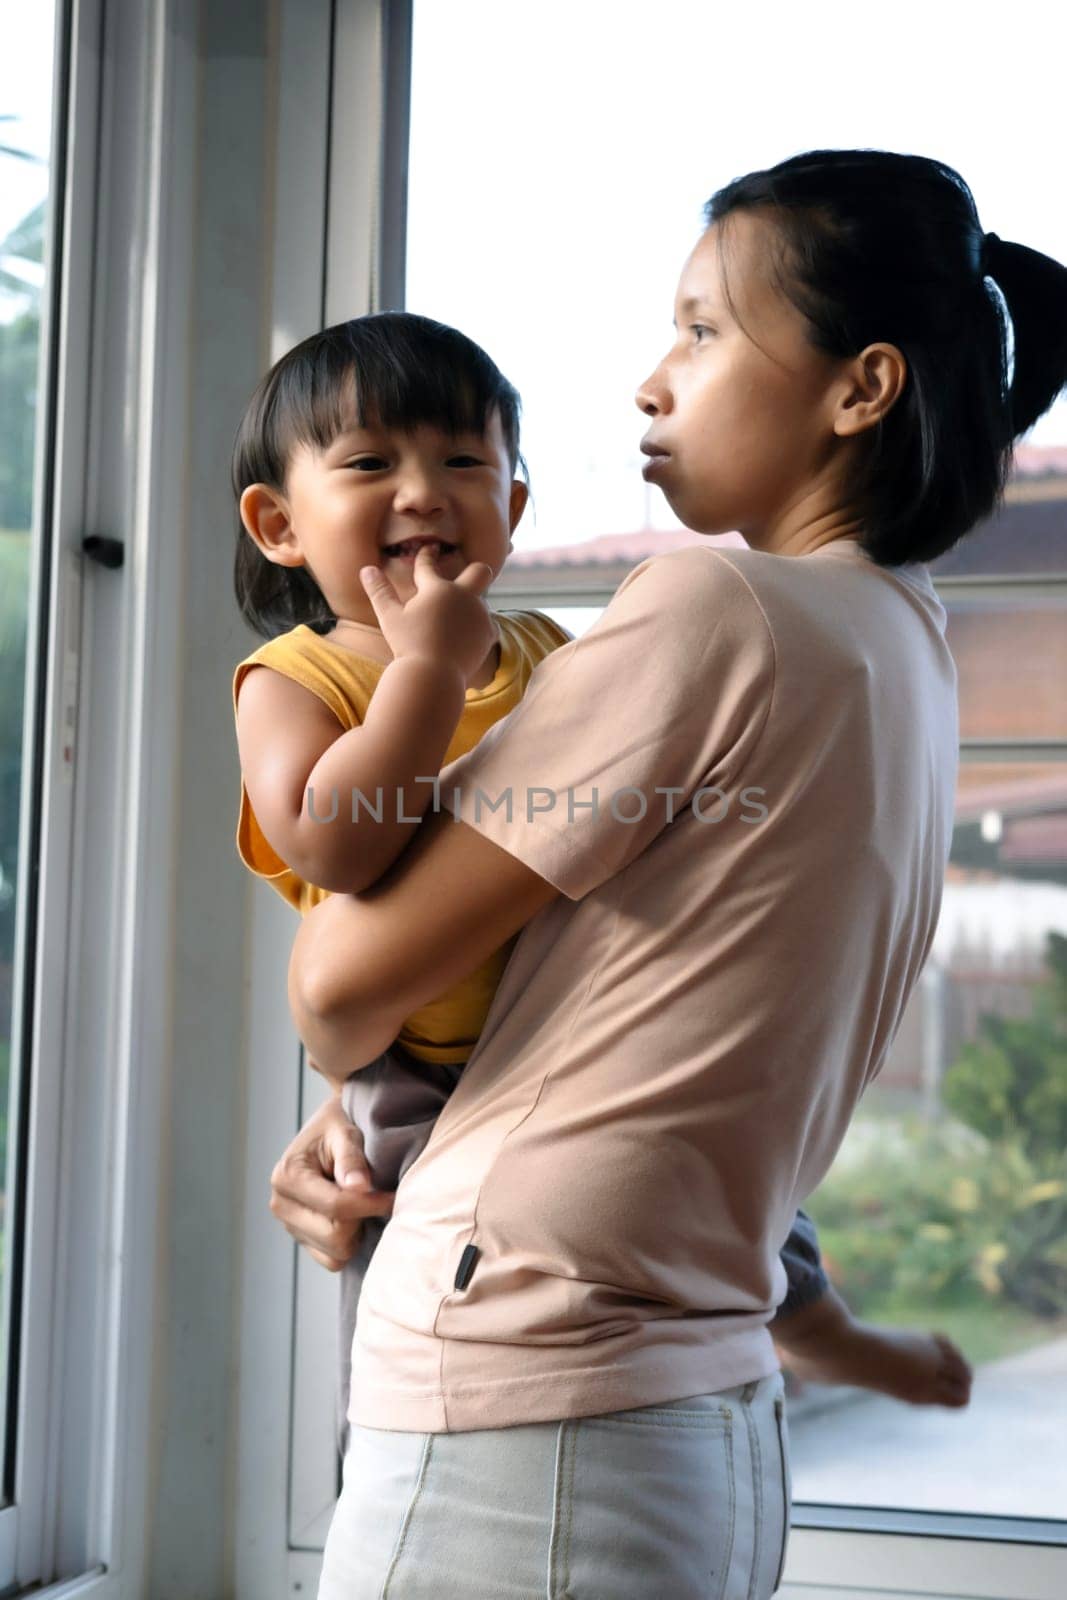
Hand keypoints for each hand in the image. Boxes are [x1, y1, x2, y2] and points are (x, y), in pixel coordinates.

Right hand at [269, 1092, 394, 1271]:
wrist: (329, 1130)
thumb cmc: (339, 1125)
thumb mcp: (346, 1132)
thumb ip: (351, 1158)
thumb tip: (359, 1186)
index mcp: (287, 1176)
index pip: (335, 1207)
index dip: (370, 1204)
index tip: (392, 1195)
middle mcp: (281, 1204)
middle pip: (334, 1236)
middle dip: (363, 1219)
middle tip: (378, 1197)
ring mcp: (289, 1225)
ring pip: (335, 1254)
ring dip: (357, 1232)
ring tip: (364, 1204)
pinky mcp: (302, 1239)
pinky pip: (332, 1261)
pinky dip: (349, 1244)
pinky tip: (356, 1218)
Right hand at [359, 544, 496, 686]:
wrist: (433, 675)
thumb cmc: (407, 645)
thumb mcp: (389, 617)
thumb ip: (379, 591)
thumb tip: (366, 569)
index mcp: (436, 588)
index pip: (428, 565)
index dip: (427, 555)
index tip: (430, 549)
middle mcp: (463, 595)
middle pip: (480, 571)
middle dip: (474, 570)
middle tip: (465, 576)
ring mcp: (479, 614)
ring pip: (482, 602)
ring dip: (471, 607)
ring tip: (457, 621)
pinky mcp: (488, 633)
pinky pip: (488, 625)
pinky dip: (479, 628)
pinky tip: (469, 635)